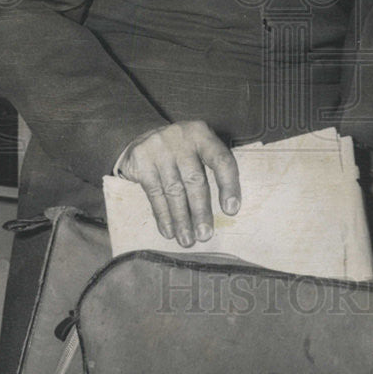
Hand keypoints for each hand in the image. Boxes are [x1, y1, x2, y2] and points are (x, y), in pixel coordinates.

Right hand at [118, 120, 240, 247]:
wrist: (143, 137)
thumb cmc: (182, 149)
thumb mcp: (199, 147)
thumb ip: (213, 167)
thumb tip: (228, 208)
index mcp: (202, 134)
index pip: (221, 160)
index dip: (229, 186)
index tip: (231, 210)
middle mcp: (181, 138)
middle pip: (195, 179)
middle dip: (201, 211)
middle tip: (205, 235)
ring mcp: (159, 148)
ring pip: (174, 190)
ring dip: (181, 219)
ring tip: (187, 240)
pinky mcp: (141, 160)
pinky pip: (154, 193)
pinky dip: (163, 216)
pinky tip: (169, 231)